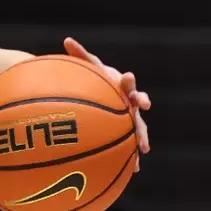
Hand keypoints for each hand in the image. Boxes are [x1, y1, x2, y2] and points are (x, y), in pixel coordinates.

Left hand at [64, 37, 150, 159]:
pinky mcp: (128, 132)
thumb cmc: (96, 79)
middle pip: (137, 102)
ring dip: (142, 136)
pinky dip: (132, 157)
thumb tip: (66, 39)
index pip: (125, 81)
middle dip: (140, 105)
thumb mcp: (88, 68)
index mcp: (121, 85)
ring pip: (139, 126)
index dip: (127, 80)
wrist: (105, 92)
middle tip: (143, 107)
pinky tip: (133, 171)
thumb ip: (80, 55)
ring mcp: (131, 116)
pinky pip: (131, 145)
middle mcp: (129, 99)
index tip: (127, 77)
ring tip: (144, 148)